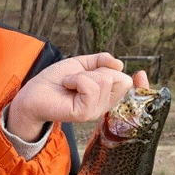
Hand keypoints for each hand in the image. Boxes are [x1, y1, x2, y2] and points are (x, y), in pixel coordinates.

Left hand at [8, 53, 140, 140]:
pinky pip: (91, 86)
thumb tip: (119, 64)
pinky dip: (77, 79)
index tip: (141, 74)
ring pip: (104, 80)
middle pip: (119, 79)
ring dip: (83, 75)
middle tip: (78, 77)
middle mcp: (102, 105)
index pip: (130, 88)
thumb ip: (101, 61)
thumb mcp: (81, 64)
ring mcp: (94, 111)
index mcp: (104, 94)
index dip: (140, 83)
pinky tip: (67, 85)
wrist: (33, 92)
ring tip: (69, 82)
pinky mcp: (84, 113)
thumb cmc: (55, 80)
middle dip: (98, 70)